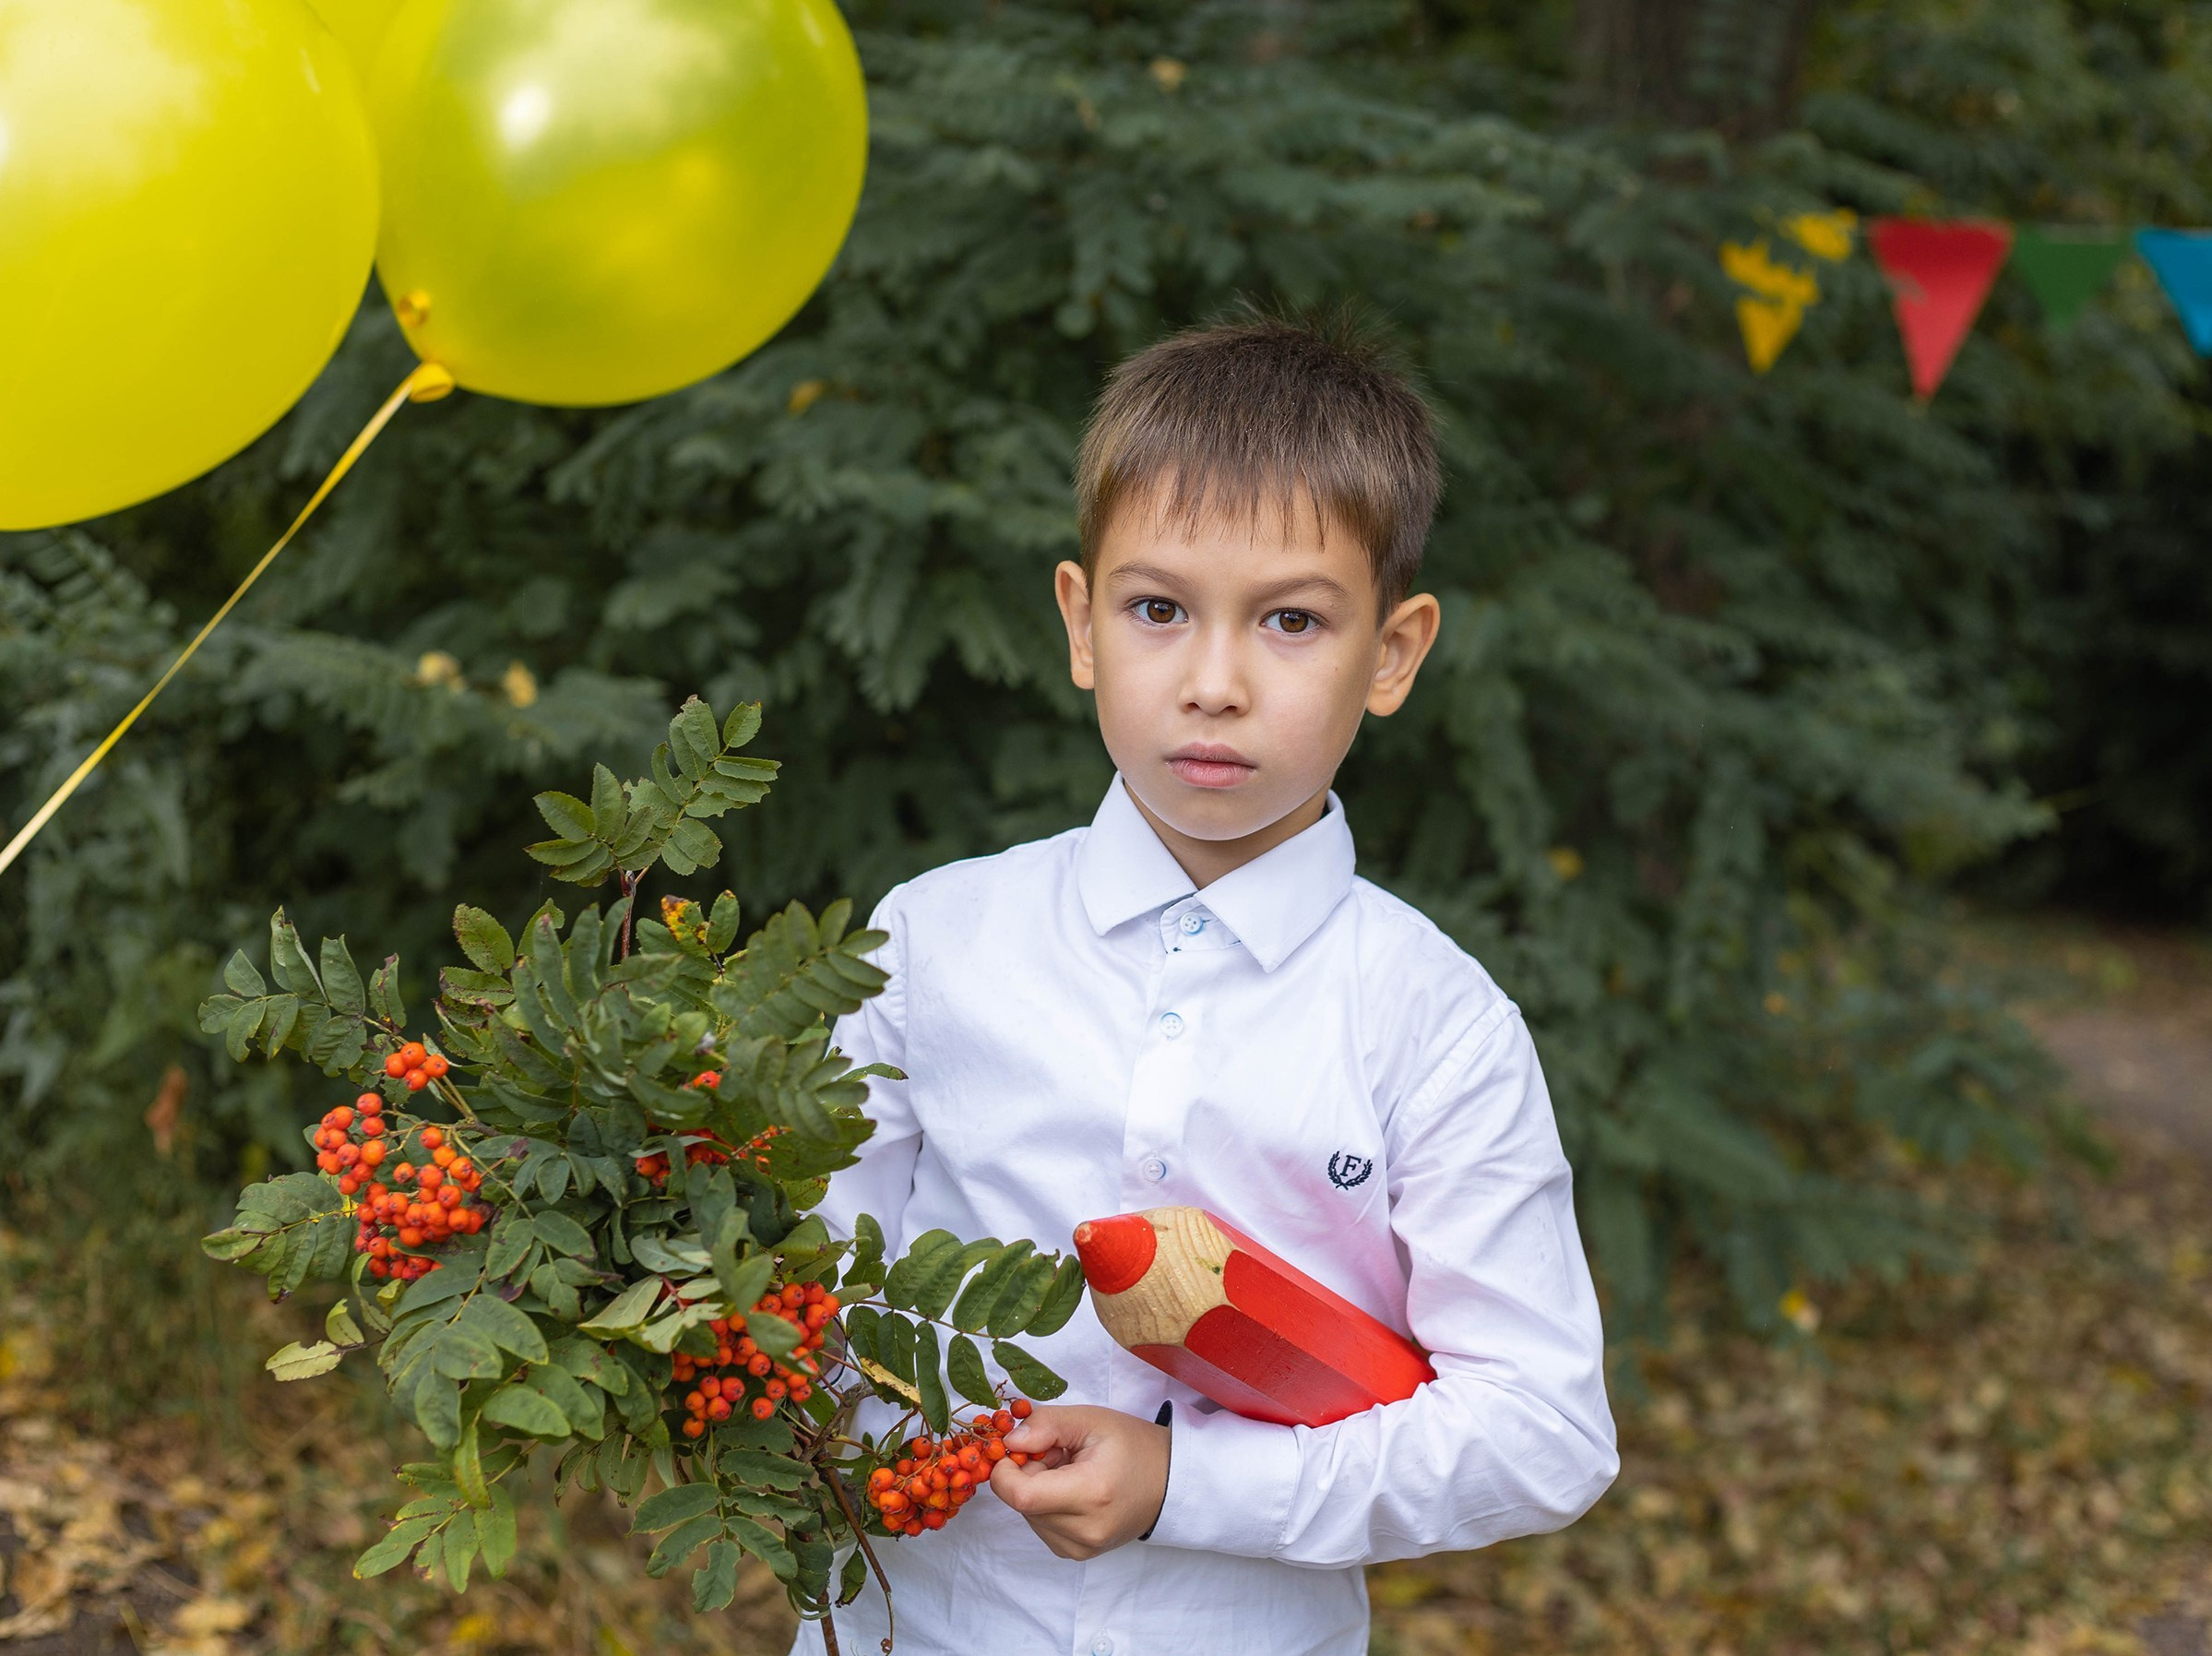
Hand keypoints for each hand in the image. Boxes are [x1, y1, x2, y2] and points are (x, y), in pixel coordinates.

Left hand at [987, 1404, 1169, 1559]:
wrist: (1169, 1482)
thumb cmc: (1133, 1446)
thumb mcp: (1091, 1420)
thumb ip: (1045, 1425)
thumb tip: (1008, 1441)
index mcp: (1091, 1493)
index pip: (1021, 1495)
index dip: (1005, 1471)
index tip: (1015, 1449)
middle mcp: (1085, 1530)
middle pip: (1022, 1504)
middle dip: (1025, 1474)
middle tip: (1055, 1453)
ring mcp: (1081, 1548)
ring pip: (1029, 1516)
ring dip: (1035, 1490)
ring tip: (1069, 1472)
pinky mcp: (1078, 1554)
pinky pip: (1041, 1527)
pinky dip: (1046, 1506)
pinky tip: (1071, 1491)